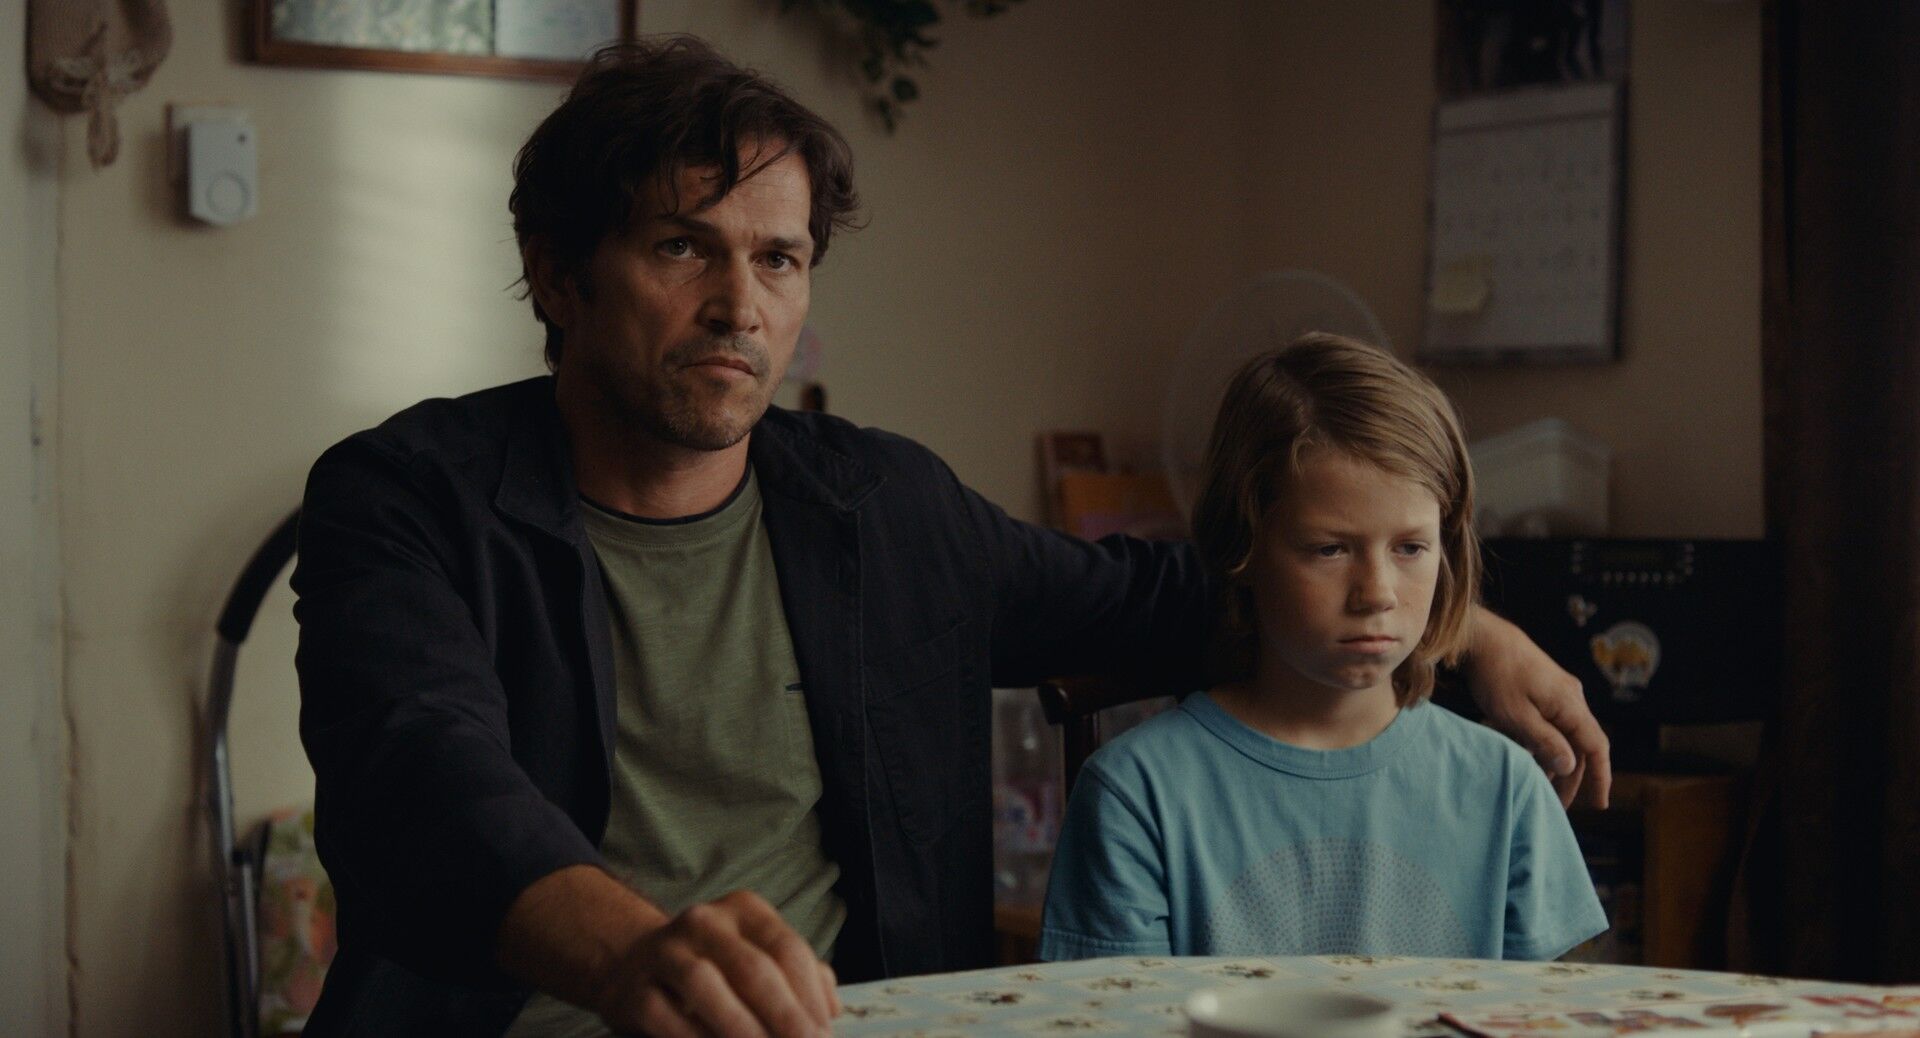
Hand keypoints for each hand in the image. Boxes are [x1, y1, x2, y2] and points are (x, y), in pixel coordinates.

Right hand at [593, 890, 839, 1037]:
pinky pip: (665, 1015)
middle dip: (785, 1016)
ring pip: (704, 984)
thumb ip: (800, 976)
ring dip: (740, 1026)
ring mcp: (664, 951)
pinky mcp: (634, 988)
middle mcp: (704, 922)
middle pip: (752, 967)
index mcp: (744, 910)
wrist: (634, 966)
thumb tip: (832, 1009)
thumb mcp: (757, 957)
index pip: (787, 948)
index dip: (810, 996)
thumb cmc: (715, 967)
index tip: (825, 1035)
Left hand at [1463, 606, 1611, 808]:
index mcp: (1571, 705)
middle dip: (1569, 777)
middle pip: (1579, 745)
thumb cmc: (1496, 674)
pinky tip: (1522, 755)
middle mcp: (1571, 698)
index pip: (1597, 747)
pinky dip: (1538, 742)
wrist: (1480, 636)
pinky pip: (1548, 722)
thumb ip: (1545, 741)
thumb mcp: (1516, 715)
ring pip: (1562, 735)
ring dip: (1551, 760)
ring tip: (1536, 785)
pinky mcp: (1541, 689)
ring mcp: (1557, 692)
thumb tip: (1571, 766)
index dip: (1601, 777)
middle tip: (1555, 804)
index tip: (1600, 804)